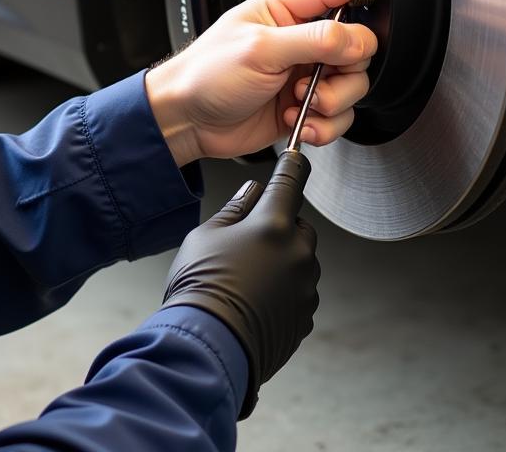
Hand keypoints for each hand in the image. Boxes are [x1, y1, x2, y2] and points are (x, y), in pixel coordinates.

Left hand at [145, 0, 377, 164]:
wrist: (187, 120)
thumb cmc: (206, 74)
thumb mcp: (260, 49)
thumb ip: (313, 40)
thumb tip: (356, 35)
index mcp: (285, 11)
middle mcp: (300, 41)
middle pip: (356, 47)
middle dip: (344, 70)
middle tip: (316, 80)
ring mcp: (304, 76)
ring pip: (353, 86)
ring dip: (334, 102)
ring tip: (302, 104)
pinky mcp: (304, 108)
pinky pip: (339, 117)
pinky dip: (326, 126)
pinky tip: (298, 123)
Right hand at [162, 150, 318, 417]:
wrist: (207, 348)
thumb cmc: (200, 288)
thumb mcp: (206, 235)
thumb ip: (234, 209)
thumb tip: (250, 192)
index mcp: (273, 224)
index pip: (292, 181)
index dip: (293, 165)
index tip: (296, 157)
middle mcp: (297, 252)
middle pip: (298, 225)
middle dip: (279, 227)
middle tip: (247, 243)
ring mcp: (305, 286)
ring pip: (300, 260)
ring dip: (282, 261)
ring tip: (245, 278)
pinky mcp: (304, 315)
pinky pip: (299, 291)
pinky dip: (284, 291)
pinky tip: (254, 300)